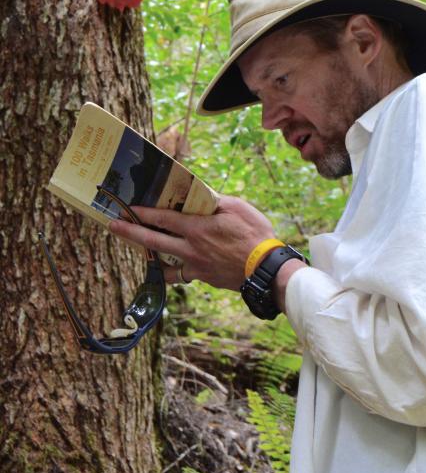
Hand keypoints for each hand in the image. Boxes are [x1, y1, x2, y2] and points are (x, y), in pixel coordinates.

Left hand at [109, 195, 275, 290]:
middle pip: (153, 241)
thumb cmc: (254, 234)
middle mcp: (190, 248)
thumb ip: (215, 201)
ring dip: (149, 257)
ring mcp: (195, 266)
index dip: (143, 212)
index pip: (162, 218)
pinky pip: (182, 276)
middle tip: (113, 226)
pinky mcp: (203, 278)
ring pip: (164, 264)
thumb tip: (201, 194)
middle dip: (130, 232)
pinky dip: (174, 273)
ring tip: (140, 252)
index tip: (127, 208)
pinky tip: (172, 269)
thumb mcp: (237, 208)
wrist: (265, 268)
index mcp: (196, 228)